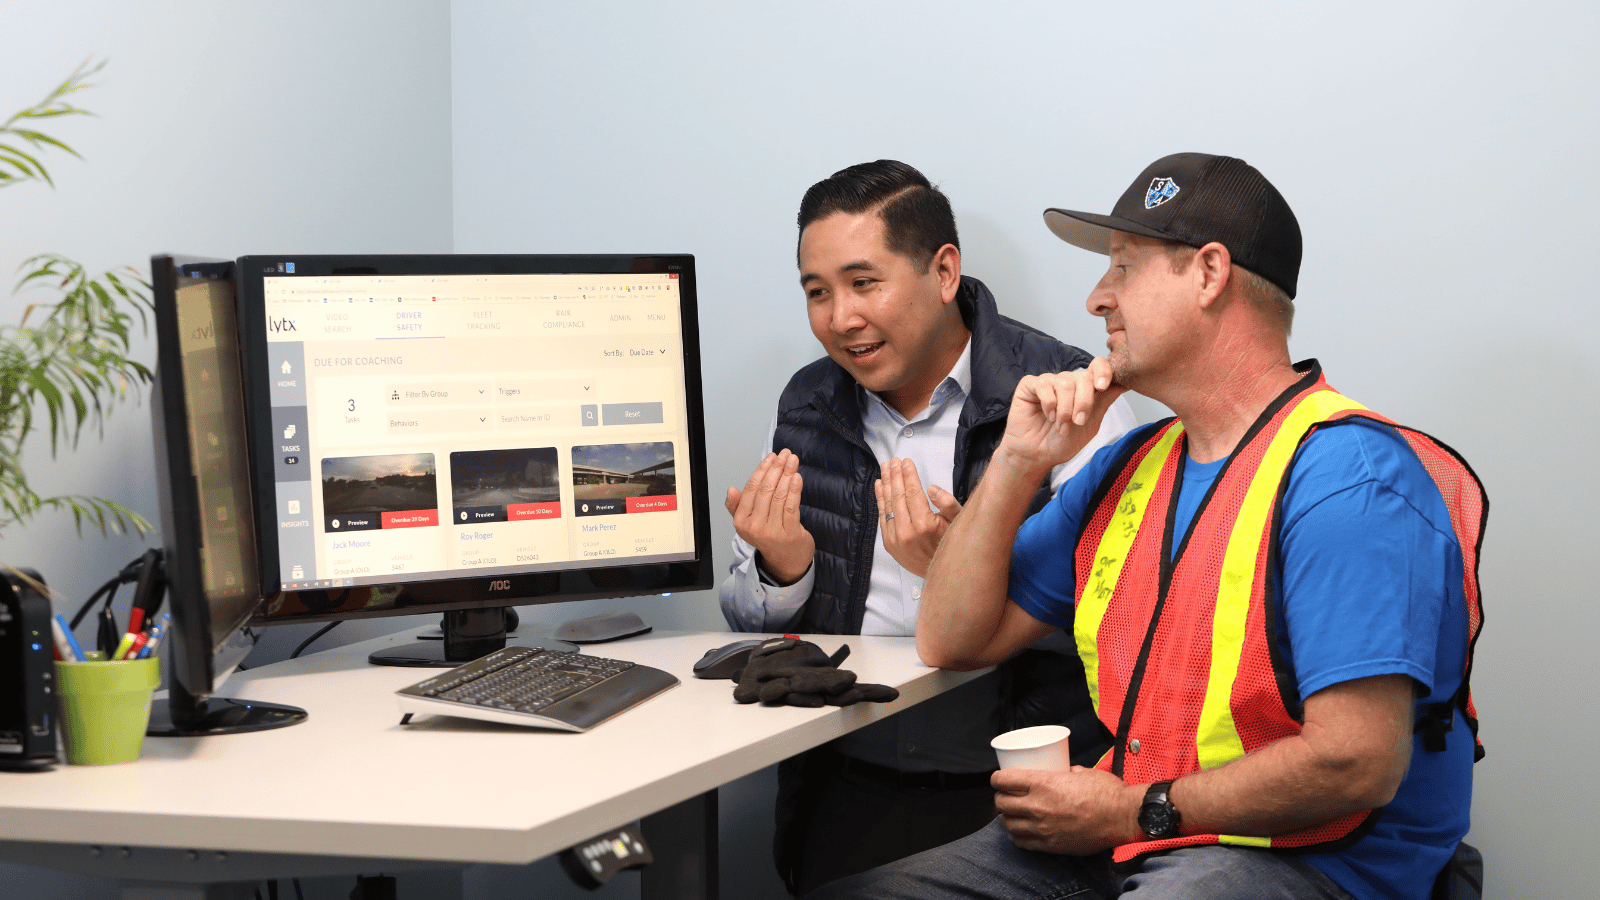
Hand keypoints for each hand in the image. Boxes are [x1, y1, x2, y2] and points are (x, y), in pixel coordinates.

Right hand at [726, 449, 814, 583]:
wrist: (786, 562)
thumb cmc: (769, 536)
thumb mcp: (749, 522)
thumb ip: (738, 506)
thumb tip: (731, 490)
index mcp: (741, 521)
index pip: (751, 489)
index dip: (762, 470)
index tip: (771, 456)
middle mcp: (754, 527)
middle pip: (765, 490)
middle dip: (776, 468)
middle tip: (785, 454)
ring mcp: (772, 532)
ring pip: (779, 496)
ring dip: (787, 474)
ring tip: (793, 461)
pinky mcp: (789, 534)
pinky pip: (791, 507)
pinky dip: (794, 490)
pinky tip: (797, 477)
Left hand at [873, 458, 961, 577]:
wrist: (939, 573)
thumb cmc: (950, 545)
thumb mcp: (957, 523)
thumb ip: (947, 504)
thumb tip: (932, 488)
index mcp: (925, 525)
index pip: (913, 492)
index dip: (908, 474)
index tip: (906, 462)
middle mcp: (907, 531)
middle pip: (898, 495)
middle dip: (895, 475)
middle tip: (893, 461)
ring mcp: (895, 538)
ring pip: (888, 504)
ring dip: (886, 483)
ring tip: (885, 468)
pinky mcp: (889, 543)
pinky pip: (883, 515)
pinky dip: (880, 499)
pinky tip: (880, 485)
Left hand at [992, 765, 1140, 855]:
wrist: (1124, 817)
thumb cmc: (1107, 792)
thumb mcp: (1083, 771)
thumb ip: (1067, 770)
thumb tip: (1063, 770)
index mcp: (1043, 783)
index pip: (1003, 780)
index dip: (996, 778)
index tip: (998, 779)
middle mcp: (1038, 806)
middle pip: (1001, 803)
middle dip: (1000, 798)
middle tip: (1006, 796)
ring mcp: (1042, 828)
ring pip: (1008, 824)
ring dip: (1007, 818)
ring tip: (1013, 814)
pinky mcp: (1050, 845)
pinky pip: (1021, 842)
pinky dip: (1017, 836)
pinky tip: (1021, 831)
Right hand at [1001, 358, 1127, 470]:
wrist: (1039, 455)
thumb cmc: (1063, 441)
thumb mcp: (1091, 423)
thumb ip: (1105, 401)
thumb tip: (1126, 383)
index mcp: (1085, 388)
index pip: (1098, 367)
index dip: (1103, 372)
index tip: (1102, 387)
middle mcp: (1068, 381)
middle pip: (1083, 377)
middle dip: (1084, 402)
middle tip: (1078, 421)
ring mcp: (1049, 381)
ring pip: (1064, 383)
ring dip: (1065, 409)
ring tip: (1061, 426)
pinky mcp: (1030, 385)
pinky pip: (1044, 385)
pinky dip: (1049, 404)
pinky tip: (1048, 415)